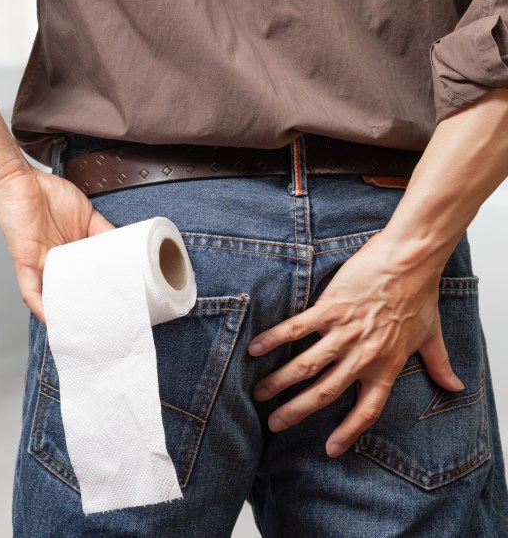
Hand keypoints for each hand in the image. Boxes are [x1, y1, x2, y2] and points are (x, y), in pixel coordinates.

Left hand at [0, 165, 114, 324]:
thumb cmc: (48, 193)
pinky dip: (39, 306)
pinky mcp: (25, 263)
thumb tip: (127, 247)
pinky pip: (30, 290)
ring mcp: (41, 265)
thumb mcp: (87, 215)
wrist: (20, 179)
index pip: (87, 276)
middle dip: (85, 306)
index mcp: (72, 252)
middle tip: (106, 320)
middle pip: (72, 290)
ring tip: (82, 327)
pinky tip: (51, 320)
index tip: (120, 300)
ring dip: (65, 312)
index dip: (101, 288)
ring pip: (53, 296)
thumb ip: (105, 232)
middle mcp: (57, 263)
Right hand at [246, 230, 464, 457]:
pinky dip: (274, 339)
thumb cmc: (420, 294)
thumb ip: (439, 364)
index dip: (348, 432)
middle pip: (325, 392)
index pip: (367, 410)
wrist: (410, 262)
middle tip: (275, 423)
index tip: (331, 449)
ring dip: (280, 381)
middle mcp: (363, 356)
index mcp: (386, 366)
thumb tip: (456, 387)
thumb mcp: (431, 335)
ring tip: (259, 392)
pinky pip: (296, 329)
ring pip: (306, 365)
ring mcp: (344, 333)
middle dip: (297, 411)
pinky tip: (254, 349)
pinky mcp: (330, 310)